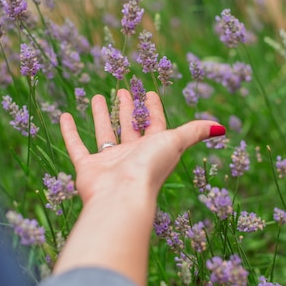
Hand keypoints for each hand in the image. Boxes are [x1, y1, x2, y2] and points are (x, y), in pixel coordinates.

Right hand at [53, 89, 224, 285]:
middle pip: (130, 127)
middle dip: (127, 109)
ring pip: (104, 134)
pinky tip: (64, 115)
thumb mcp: (175, 143)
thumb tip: (221, 128)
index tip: (149, 92)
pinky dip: (70, 132)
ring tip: (96, 96)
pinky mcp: (88, 168)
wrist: (121, 197)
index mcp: (154, 148)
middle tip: (122, 89)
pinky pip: (77, 146)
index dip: (154, 108)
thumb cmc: (149, 169)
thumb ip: (195, 132)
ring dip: (101, 116)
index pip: (156, 124)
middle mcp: (132, 155)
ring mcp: (109, 162)